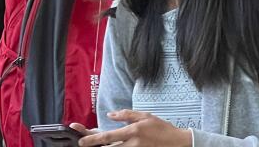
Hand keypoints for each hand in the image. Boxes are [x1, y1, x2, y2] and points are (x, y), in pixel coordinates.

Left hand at [74, 111, 190, 146]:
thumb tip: (110, 114)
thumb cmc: (161, 128)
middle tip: (81, 144)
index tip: (81, 141)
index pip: (108, 137)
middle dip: (94, 146)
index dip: (93, 139)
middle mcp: (132, 144)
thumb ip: (126, 114)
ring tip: (93, 144)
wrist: (178, 143)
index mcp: (132, 132)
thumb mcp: (144, 116)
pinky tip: (110, 146)